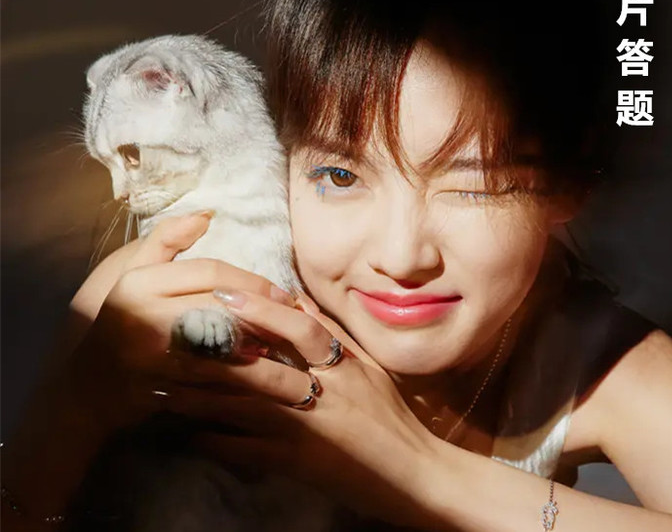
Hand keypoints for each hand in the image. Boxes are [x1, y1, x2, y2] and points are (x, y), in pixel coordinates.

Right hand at [66, 212, 292, 433]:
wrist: (87, 388)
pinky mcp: (159, 392)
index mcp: (140, 283)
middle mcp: (144, 317)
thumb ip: (166, 241)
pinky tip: (271, 390)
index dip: (253, 281)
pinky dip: (247, 389)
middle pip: (223, 309)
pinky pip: (214, 390)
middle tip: (301, 329)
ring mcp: (151, 358)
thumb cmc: (120, 322)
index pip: (211, 271)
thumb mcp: (134, 274)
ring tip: (297, 364)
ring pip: (224, 354)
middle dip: (268, 318)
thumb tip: (207, 214)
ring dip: (267, 362)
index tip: (284, 294)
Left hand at [160, 288, 445, 527]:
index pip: (298, 327)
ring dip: (202, 396)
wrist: (410, 474)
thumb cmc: (390, 416)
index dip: (261, 308)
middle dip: (213, 352)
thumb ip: (333, 336)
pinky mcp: (296, 464)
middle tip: (173, 336)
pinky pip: (247, 452)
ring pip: (244, 407)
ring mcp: (306, 431)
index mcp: (342, 366)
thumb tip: (296, 302)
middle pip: (259, 366)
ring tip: (165, 383)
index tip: (224, 292)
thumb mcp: (367, 369)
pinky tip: (188, 435)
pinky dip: (217, 442)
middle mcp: (322, 393)